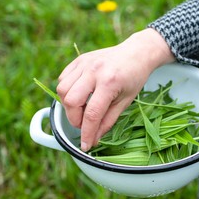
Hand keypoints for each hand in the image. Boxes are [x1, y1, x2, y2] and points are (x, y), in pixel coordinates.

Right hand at [57, 29, 174, 150]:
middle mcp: (93, 71)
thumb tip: (94, 139)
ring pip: (62, 90)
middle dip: (75, 119)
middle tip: (86, 124)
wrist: (136, 53)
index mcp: (109, 82)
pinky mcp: (79, 59)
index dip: (86, 133)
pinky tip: (79, 95)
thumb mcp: (125, 102)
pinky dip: (66, 91)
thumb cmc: (134, 78)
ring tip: (82, 109)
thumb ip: (108, 121)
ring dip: (69, 106)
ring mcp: (84, 63)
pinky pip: (63, 79)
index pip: (92, 114)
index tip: (85, 146)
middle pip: (71, 101)